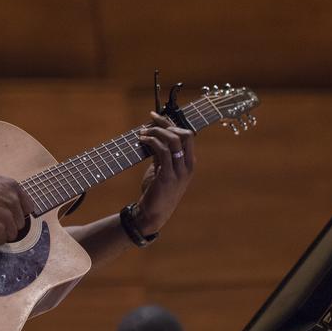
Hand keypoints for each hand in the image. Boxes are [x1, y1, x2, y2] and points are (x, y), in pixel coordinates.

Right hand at [0, 170, 33, 245]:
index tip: (10, 217)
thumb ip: (4, 190)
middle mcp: (12, 201)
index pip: (28, 207)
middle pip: (20, 223)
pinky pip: (1, 240)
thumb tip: (9, 200)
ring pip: (12, 234)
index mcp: (12, 187)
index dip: (18, 214)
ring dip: (0, 233)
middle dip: (8, 224)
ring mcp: (5, 215)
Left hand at [135, 112, 195, 233]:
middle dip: (166, 123)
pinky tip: (142, 140)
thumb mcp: (162, 169)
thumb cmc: (157, 191)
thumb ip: (162, 154)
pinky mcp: (167, 177)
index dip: (172, 123)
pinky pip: (162, 152)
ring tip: (142, 132)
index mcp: (189, 163)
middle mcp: (187, 166)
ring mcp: (179, 172)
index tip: (157, 117)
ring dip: (156, 132)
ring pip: (173, 141)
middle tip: (150, 119)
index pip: (188, 135)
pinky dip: (151, 142)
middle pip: (183, 134)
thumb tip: (153, 136)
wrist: (153, 214)